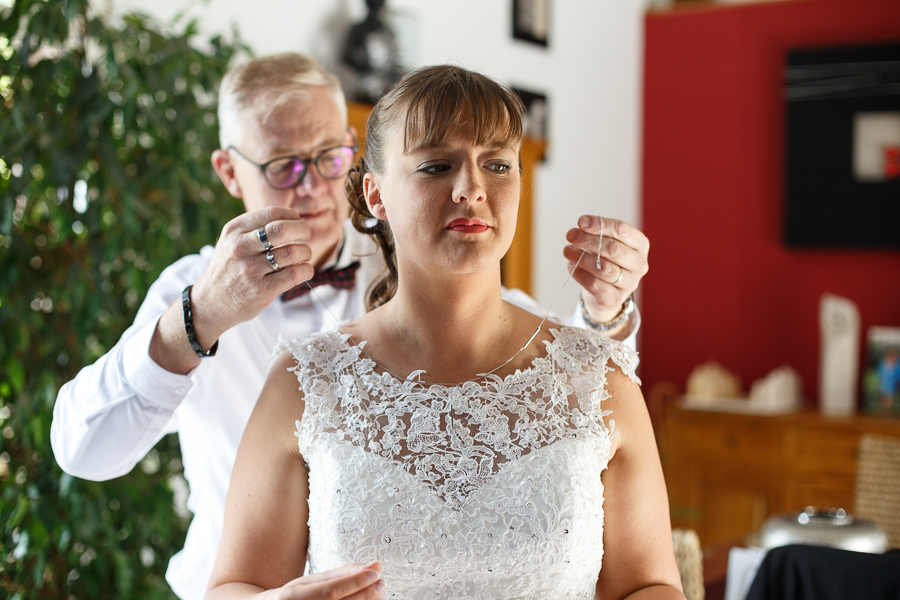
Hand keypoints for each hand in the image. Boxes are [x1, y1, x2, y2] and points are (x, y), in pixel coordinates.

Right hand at [190, 207, 314, 345]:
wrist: (210, 302)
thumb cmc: (230, 268)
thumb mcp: (232, 241)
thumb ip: (257, 229)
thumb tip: (294, 220)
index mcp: (234, 230)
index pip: (272, 213)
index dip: (292, 216)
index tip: (297, 222)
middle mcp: (240, 247)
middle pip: (282, 229)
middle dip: (302, 230)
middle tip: (305, 236)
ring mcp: (250, 269)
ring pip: (292, 252)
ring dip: (305, 252)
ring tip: (302, 256)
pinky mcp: (261, 289)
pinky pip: (295, 274)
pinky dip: (306, 270)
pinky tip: (303, 270)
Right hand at [273, 563, 384, 598]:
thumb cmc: (291, 598)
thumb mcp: (309, 581)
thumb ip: (340, 575)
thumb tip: (370, 567)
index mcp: (294, 597)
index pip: (330, 591)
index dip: (355, 583)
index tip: (375, 573)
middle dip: (365, 595)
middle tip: (381, 584)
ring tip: (377, 593)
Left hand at [564, 215, 648, 324]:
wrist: (604, 292)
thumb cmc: (604, 260)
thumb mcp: (602, 243)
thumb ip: (594, 234)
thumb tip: (580, 226)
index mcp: (640, 245)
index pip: (622, 230)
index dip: (601, 224)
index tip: (581, 222)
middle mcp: (639, 264)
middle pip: (614, 249)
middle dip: (588, 240)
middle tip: (570, 235)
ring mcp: (630, 283)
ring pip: (604, 269)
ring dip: (581, 257)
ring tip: (567, 251)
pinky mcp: (615, 298)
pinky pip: (595, 284)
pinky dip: (579, 273)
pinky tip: (571, 265)